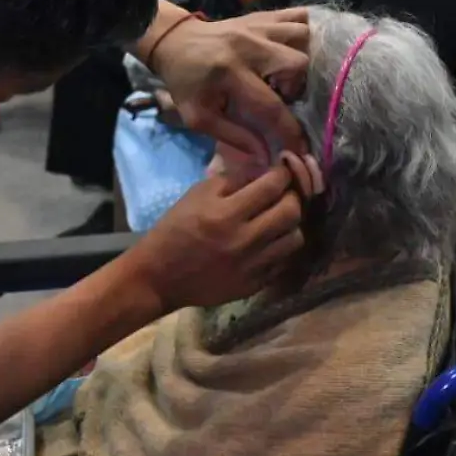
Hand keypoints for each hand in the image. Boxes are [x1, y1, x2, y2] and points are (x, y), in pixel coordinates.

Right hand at [125, 165, 304, 309]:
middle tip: (283, 193)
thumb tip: (264, 170)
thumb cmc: (175, 228)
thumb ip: (233, 179)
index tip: (281, 170)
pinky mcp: (254, 285)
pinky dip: (281, 247)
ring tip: (278, 218)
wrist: (159, 276)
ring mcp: (252, 266)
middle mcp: (244, 240)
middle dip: (292, 196)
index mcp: (226, 214)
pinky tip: (270, 241)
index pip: (272, 186)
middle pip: (291, 211)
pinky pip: (284, 261)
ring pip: (295, 238)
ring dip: (290, 223)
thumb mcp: (198, 194)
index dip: (282, 173)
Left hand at [150, 8, 311, 157]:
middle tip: (281, 93)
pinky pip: (298, 15)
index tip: (300, 149)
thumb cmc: (186, 82)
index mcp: (230, 73)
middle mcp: (249, 46)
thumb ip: (234, 137)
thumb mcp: (199, 117)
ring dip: (301, 58)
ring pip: (303, 35)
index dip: (289, 131)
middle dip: (297, 84)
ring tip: (285, 72)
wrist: (174, 41)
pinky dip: (304, 31)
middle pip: (297, 62)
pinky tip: (295, 47)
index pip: (270, 105)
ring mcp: (258, 26)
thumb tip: (266, 157)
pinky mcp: (262, 15)